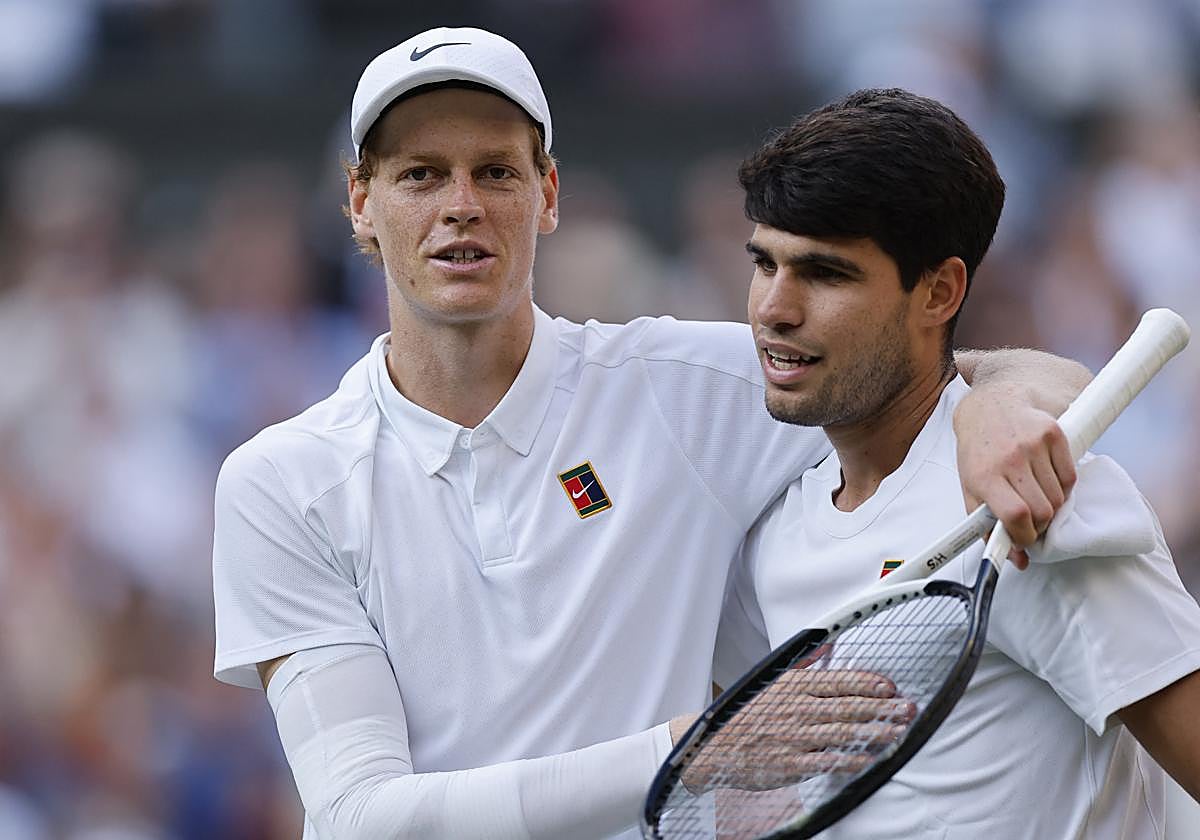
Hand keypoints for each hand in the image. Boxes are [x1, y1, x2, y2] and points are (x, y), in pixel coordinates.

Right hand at [677, 667, 914, 792]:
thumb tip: (827, 644)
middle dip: (882, 708)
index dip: (868, 683)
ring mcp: (794, 737)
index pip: (838, 681)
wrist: (713, 746)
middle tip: (908, 708)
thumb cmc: (744, 714)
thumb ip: (804, 663)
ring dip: (875, 733)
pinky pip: (828, 761)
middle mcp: (797, 709)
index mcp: (793, 686)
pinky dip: (851, 760)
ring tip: (899, 732)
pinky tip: (870, 759)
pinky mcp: (791, 764)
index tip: (890, 686)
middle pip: (848, 707)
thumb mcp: (770, 680)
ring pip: (844, 733)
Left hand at [953, 382, 1076, 566]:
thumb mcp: (971, 490)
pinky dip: (1062, 487)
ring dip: (1050, 506)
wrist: (990, 408)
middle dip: (1039, 524)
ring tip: (1034, 494)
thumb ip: (989, 529)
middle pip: (1042, 511)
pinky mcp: (1053, 434)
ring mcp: (1033, 445)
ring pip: (1059, 498)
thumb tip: (1019, 560)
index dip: (1025, 536)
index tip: (1023, 539)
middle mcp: (1010, 459)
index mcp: (984, 475)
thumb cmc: (979, 454)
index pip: (1016, 515)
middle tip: (1030, 519)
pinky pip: (1070, 478)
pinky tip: (1045, 478)